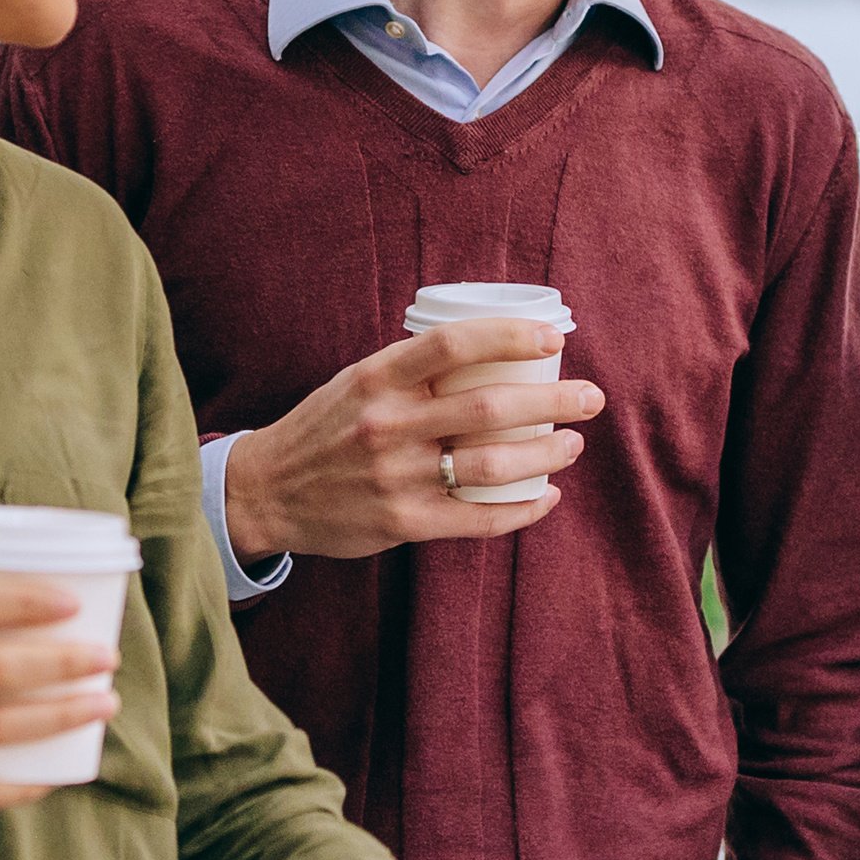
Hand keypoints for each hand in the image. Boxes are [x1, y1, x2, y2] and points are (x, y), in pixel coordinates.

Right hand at [216, 317, 603, 564]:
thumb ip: (413, 369)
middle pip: (489, 408)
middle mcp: (388, 425)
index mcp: (377, 378)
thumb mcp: (358, 381)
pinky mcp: (401, 523)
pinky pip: (477, 519)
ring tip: (572, 445)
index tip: (552, 338)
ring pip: (492, 467)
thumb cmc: (325, 428)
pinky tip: (545, 497)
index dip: (510, 336)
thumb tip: (490, 348)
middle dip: (554, 401)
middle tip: (591, 398)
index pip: (454, 343)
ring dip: (546, 455)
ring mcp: (396, 478)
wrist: (267, 491)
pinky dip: (520, 510)